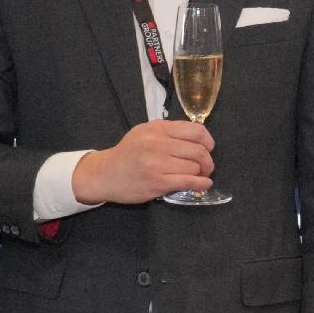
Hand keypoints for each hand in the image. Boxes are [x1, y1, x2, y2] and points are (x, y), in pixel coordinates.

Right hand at [72, 120, 215, 205]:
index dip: (207, 141)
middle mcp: (158, 143)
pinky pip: (188, 182)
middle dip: (207, 160)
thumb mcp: (144, 132)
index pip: (195, 130)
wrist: (105, 174)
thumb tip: (197, 137)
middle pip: (198, 151)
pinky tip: (203, 184)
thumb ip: (168, 132)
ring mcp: (157, 163)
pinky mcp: (157, 182)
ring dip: (202, 173)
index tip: (208, 148)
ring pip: (194, 167)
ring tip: (200, 175)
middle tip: (206, 166)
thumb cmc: (128, 153)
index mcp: (157, 129)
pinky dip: (201, 183)